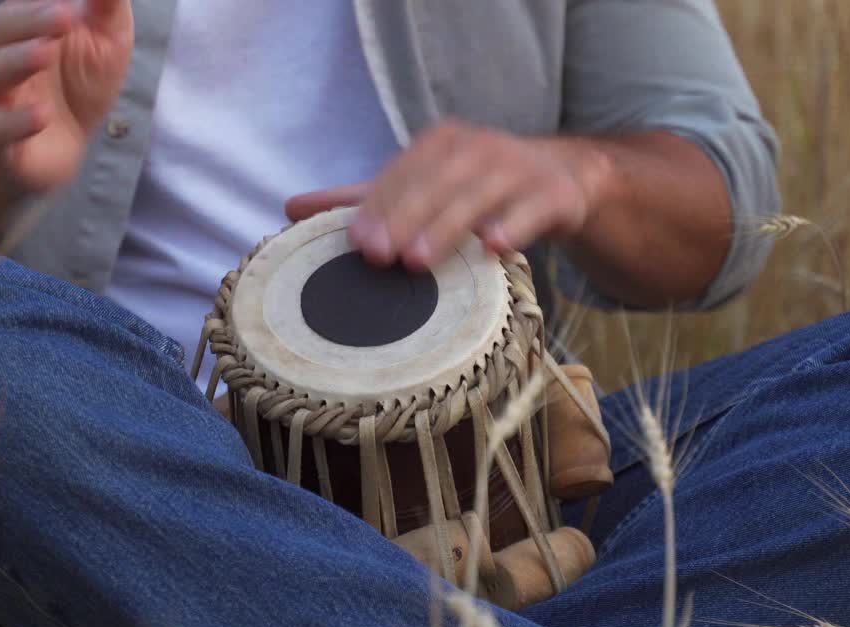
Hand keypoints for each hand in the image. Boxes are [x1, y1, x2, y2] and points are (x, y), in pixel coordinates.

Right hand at [0, 0, 133, 191]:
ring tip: (45, 53)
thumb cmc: (81, 83)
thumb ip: (107, 6)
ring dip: (17, 61)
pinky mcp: (0, 142)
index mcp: (25, 25)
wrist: (65, 147)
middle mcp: (3, 56)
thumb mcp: (107, 41)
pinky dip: (16, 122)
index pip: (23, 2)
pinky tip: (42, 116)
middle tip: (64, 16)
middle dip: (30, 21)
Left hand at [285, 121, 607, 269]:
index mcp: (441, 143)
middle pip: (438, 181)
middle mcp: (479, 148)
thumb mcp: (420, 188)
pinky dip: (515, 225)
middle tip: (381, 257)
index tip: (356, 242)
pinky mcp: (555, 194)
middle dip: (407, 217)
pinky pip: (535, 208)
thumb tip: (289, 208)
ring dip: (450, 225)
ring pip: (482, 194)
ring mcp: (520, 168)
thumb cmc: (474, 189)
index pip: (403, 172)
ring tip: (420, 259)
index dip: (379, 205)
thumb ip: (362, 200)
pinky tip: (495, 247)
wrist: (559, 180)